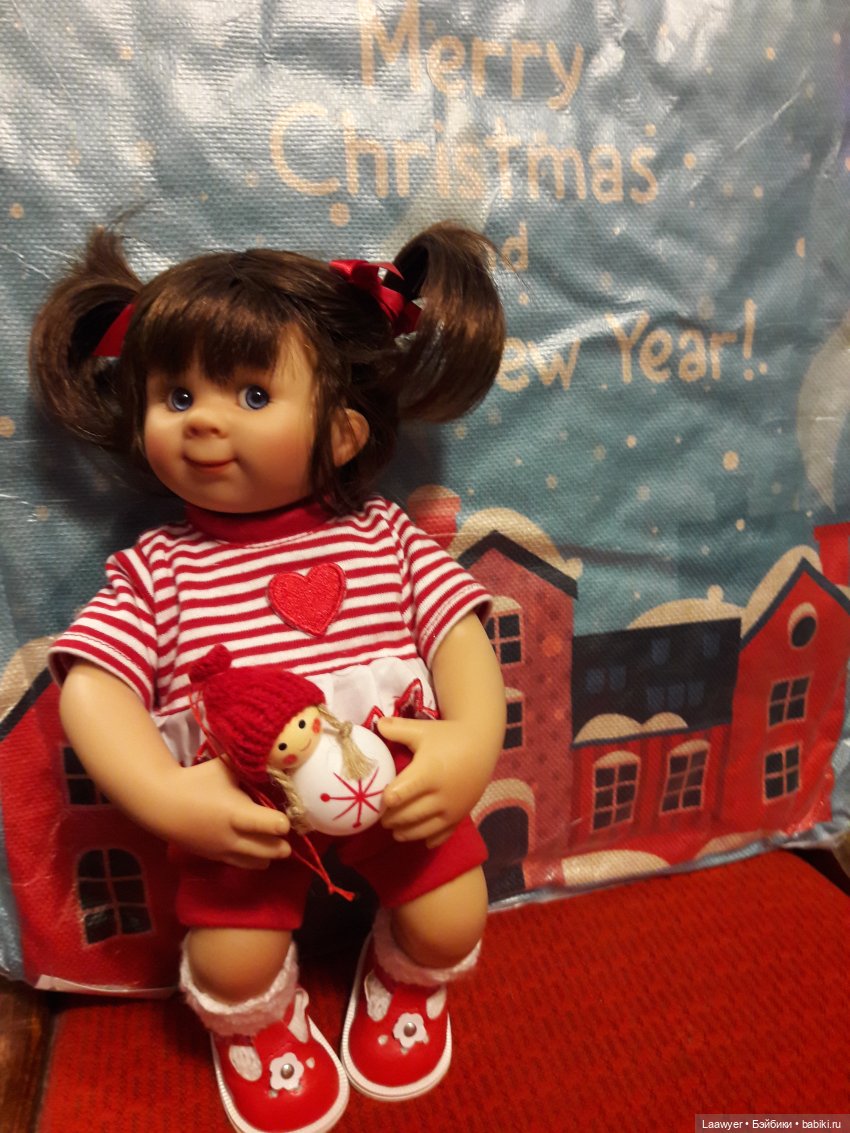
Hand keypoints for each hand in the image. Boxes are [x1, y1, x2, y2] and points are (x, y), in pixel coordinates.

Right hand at [157, 758, 291, 869]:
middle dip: (283, 844)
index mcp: (237, 814)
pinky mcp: (216, 859)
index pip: (273, 827)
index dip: (285, 822)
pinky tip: (254, 843)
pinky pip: (244, 864)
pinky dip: (254, 857)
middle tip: (284, 830)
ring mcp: (224, 852)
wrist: (162, 804)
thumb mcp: (224, 768)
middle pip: (272, 852)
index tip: (288, 814)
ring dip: (270, 853)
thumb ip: (249, 764)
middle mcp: (233, 838)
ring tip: (270, 838)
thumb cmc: (196, 781)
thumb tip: (274, 756)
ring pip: (260, 864)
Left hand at [377, 716, 491, 847]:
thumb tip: (375, 724)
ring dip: (405, 833)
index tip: (377, 801)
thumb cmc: (447, 737)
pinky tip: (421, 839)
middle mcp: (441, 794)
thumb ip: (397, 729)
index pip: (400, 795)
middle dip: (391, 819)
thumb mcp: (421, 730)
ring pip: (423, 829)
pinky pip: (443, 835)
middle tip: (381, 818)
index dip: (385, 801)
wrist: (482, 745)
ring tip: (394, 831)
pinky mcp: (460, 816)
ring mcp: (452, 808)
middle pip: (408, 816)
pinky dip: (429, 839)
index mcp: (428, 772)